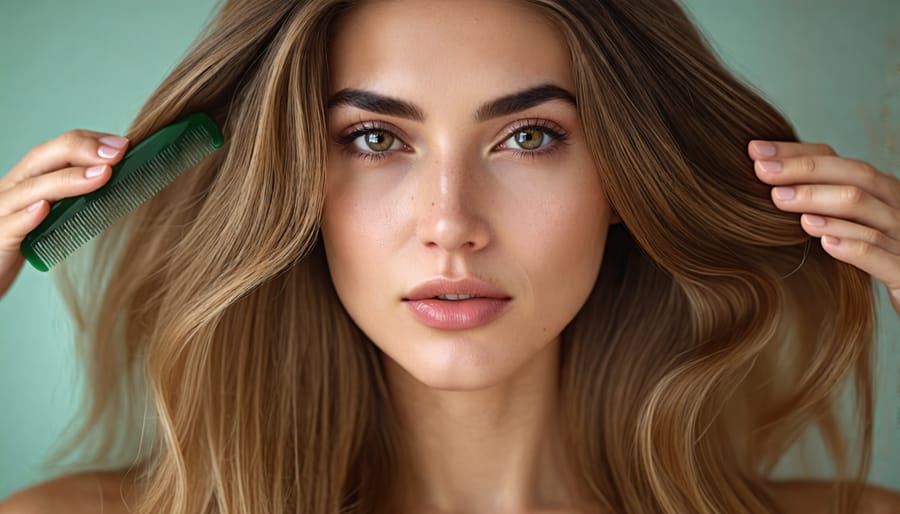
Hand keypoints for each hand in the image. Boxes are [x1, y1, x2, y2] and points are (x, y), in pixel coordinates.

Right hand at [0, 130, 127, 298]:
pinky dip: (26, 216)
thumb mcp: (55, 217)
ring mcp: (1, 212)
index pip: (59, 148)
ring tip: (101, 175)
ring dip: (67, 180)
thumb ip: (79, 200)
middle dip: (82, 150)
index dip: (91, 142)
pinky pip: (8, 225)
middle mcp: (14, 189)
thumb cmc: (26, 245)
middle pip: (44, 158)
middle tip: (118, 153)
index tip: (124, 145)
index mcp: (31, 180)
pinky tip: (43, 210)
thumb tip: (121, 187)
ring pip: (30, 189)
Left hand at [749, 140, 899, 314]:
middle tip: (762, 171)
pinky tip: (824, 244)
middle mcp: (895, 207)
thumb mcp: (854, 226)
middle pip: (853, 177)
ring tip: (781, 199)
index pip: (837, 161)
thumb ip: (823, 206)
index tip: (756, 151)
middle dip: (804, 170)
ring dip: (819, 200)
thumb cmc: (878, 258)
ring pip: (863, 209)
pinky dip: (853, 246)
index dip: (797, 153)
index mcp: (880, 192)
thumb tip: (769, 187)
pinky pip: (879, 252)